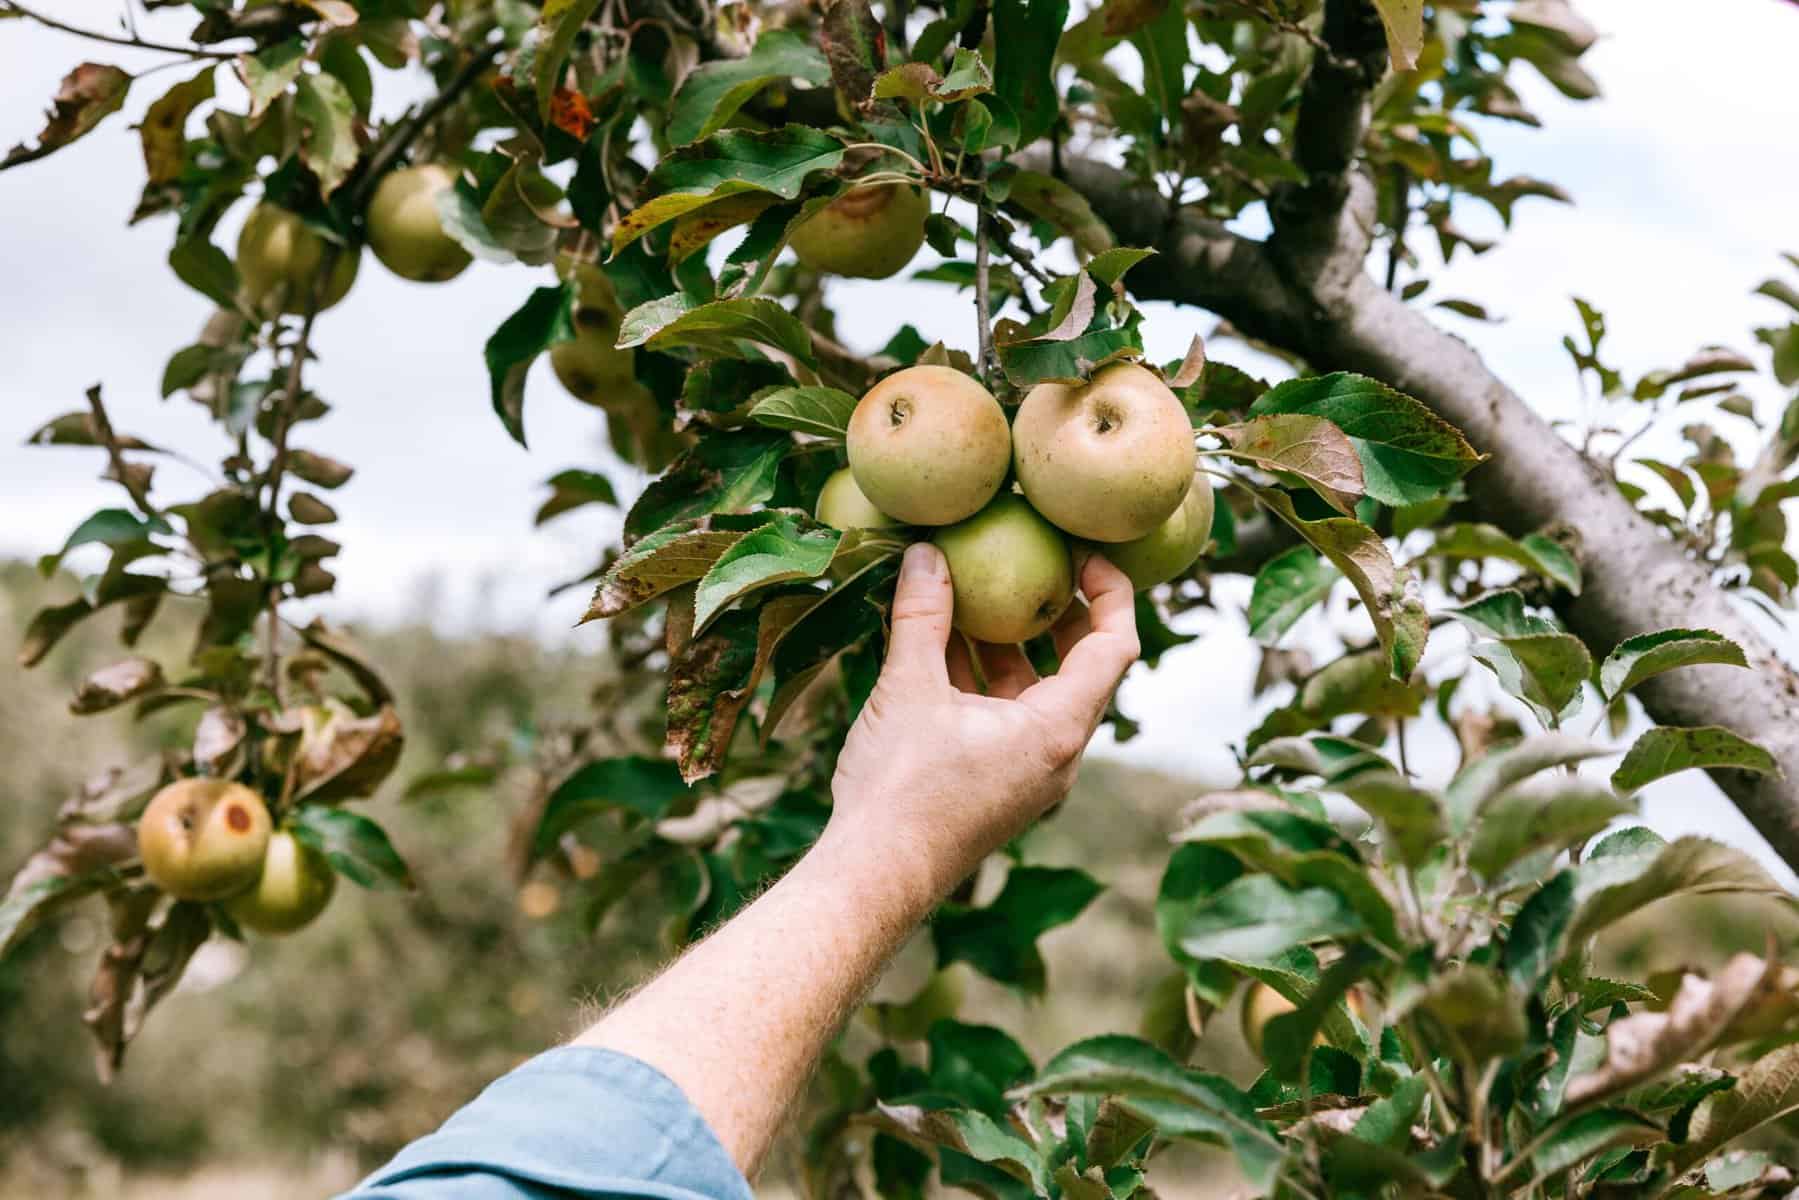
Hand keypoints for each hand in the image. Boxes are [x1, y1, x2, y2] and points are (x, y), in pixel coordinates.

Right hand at [826, 542, 1140, 903]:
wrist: (875, 876)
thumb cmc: (901, 789)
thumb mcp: (910, 688)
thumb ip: (923, 615)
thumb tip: (928, 552)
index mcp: (1058, 729)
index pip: (1114, 646)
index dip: (1110, 592)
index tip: (1083, 554)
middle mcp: (1056, 754)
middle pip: (1079, 667)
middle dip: (1053, 613)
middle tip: (1031, 565)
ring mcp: (1027, 773)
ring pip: (1034, 693)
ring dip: (1007, 645)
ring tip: (970, 596)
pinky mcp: (995, 785)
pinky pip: (1004, 717)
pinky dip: (982, 679)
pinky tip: (937, 647)